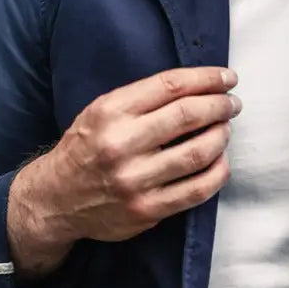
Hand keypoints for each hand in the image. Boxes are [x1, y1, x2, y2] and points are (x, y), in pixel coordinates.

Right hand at [8, 66, 240, 279]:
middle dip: (220, 105)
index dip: (206, 79)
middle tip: (232, 104)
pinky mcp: (146, 209)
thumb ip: (142, 99)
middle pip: (189, 116)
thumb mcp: (101, 111)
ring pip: (198, 153)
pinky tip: (220, 162)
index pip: (170, 86)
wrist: (55, 199)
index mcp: (110, 112)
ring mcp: (135, 180)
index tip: (227, 78)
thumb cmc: (86, 148)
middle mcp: (121, 145)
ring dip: (221, 137)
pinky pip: (197, 190)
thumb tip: (198, 87)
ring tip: (225, 130)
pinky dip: (217, 172)